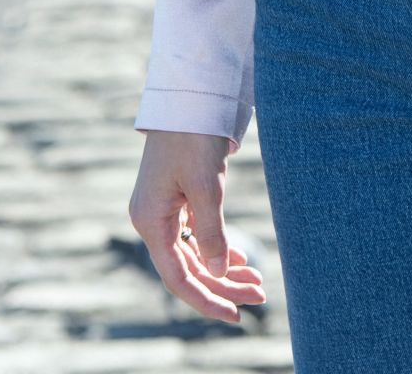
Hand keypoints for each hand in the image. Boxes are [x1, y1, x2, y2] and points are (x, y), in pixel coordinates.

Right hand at [129, 131, 266, 324]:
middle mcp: (152, 220)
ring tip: (256, 279)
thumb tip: (219, 273)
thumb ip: (212, 232)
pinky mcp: (176, 198)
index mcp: (150, 221)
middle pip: (188, 268)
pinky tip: (237, 259)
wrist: (188, 96)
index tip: (235, 314)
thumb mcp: (205, 187)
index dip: (207, 299)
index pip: (178, 277)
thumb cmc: (193, 138)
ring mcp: (163, 209)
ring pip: (194, 253)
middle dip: (223, 284)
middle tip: (260, 294)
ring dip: (223, 268)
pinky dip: (216, 247)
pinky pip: (195, 235)